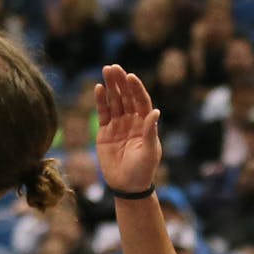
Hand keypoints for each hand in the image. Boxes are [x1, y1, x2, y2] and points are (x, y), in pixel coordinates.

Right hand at [94, 65, 161, 194]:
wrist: (126, 185)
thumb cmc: (142, 170)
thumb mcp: (150, 151)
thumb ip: (150, 131)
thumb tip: (155, 111)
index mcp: (145, 124)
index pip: (141, 101)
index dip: (136, 89)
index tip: (130, 76)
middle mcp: (132, 121)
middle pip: (126, 97)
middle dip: (120, 82)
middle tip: (113, 67)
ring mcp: (118, 125)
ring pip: (114, 101)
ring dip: (110, 86)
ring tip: (106, 70)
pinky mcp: (105, 131)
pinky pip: (103, 113)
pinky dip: (100, 100)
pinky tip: (98, 88)